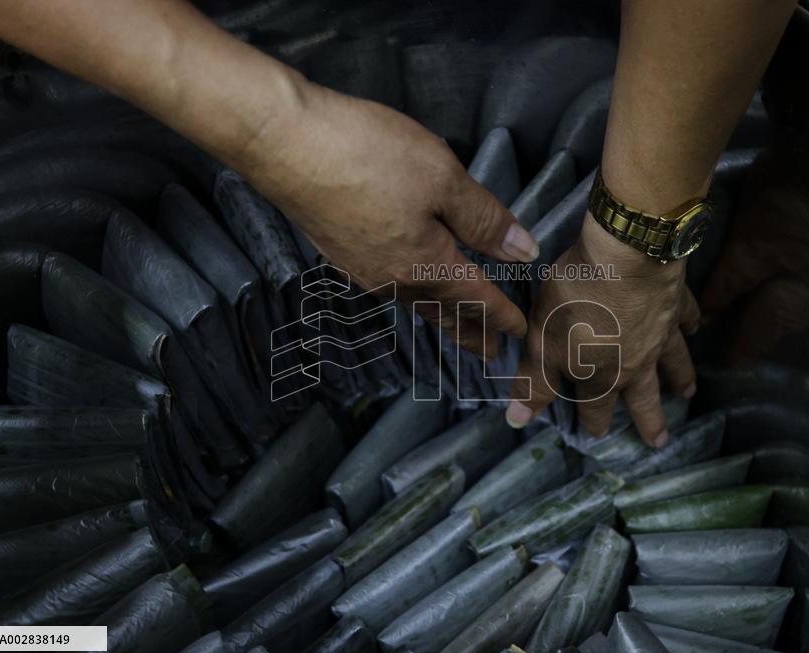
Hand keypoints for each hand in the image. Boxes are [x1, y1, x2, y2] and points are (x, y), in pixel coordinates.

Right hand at [238, 78, 537, 357]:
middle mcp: (392, 278)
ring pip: (414, 302)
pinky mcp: (341, 250)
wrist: (285, 144)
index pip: (476, 298)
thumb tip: (523, 252)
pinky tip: (410, 285)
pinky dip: (412, 297)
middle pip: (442, 312)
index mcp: (425, 265)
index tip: (521, 333)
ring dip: (440, 317)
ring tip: (455, 324)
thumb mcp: (442, 177)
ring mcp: (362, 267)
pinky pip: (389, 288)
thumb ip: (484, 218)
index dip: (501, 316)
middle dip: (469, 333)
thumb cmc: (366, 154)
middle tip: (488, 354)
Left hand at [505, 214, 698, 444]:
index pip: (596, 406)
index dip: (594, 422)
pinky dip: (692, 325)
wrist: (625, 255)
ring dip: (679, 379)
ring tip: (687, 393)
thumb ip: (535, 381)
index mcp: (602, 373)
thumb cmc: (576, 299)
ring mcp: (661, 332)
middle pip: (644, 397)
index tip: (598, 436)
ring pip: (673, 363)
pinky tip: (696, 328)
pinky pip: (687, 318)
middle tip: (659, 442)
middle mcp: (636, 361)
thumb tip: (517, 420)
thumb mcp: (543, 342)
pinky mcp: (676, 302)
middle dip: (650, 421)